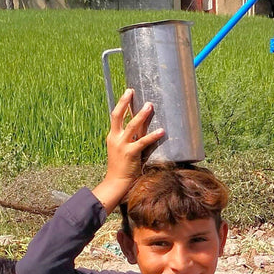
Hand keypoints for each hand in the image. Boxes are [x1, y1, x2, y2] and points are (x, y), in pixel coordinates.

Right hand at [93, 90, 165, 212]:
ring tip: (149, 106)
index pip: (115, 116)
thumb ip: (129, 139)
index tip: (128, 93)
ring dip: (141, 115)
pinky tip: (161, 131)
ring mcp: (122, 145)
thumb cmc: (121, 166)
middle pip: (117, 116)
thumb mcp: (121, 149)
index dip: (121, 103)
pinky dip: (153, 136)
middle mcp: (115, 138)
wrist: (116, 182)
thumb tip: (141, 129)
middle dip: (124, 102)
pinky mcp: (131, 154)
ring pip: (131, 126)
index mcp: (112, 136)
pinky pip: (143, 142)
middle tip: (131, 91)